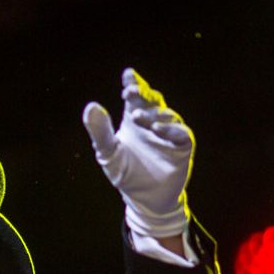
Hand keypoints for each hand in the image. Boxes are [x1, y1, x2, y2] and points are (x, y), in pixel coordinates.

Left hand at [83, 67, 193, 243]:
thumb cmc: (125, 173)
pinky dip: (169, 129)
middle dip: (143, 93)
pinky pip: (180, 132)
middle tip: (130, 91)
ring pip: (166, 114)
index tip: (128, 75)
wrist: (144, 199)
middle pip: (152, 99)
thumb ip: (99, 131)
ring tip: (137, 118)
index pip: (135, 95)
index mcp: (134, 118)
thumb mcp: (108, 152)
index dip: (133, 83)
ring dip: (152, 114)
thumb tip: (91, 106)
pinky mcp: (182, 145)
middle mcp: (153, 120)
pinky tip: (155, 128)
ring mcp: (169, 132)